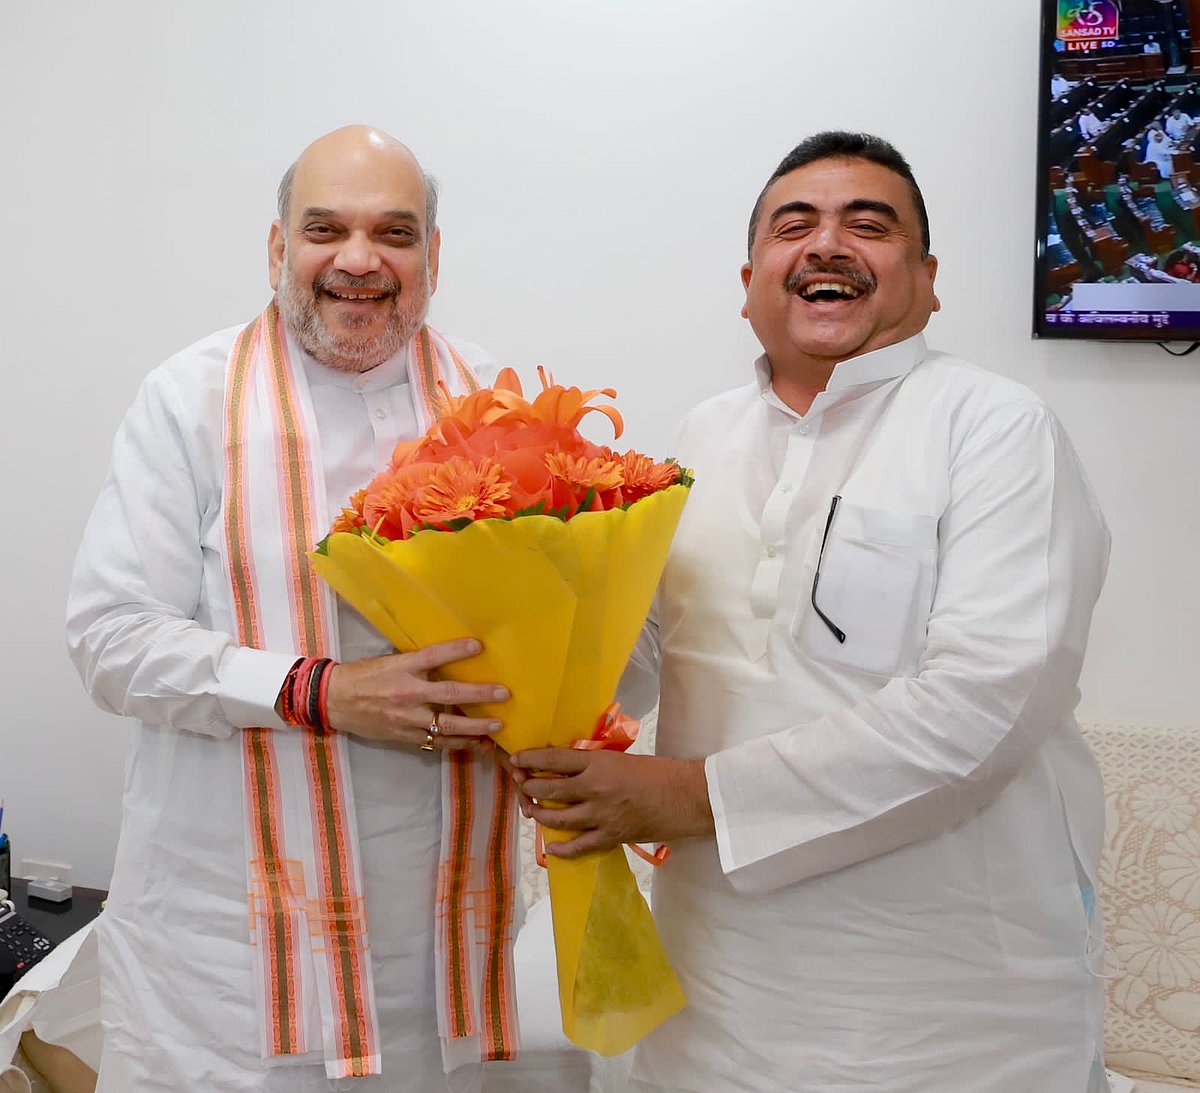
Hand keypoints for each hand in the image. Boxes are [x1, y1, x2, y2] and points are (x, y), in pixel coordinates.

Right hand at [324, 638, 506, 749]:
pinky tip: (477, 744)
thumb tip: (448, 659)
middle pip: (448, 693)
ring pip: (446, 725)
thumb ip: (416, 662)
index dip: (456, 650)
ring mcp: (407, 718)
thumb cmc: (363, 676)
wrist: (335, 701)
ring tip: (497, 727)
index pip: (433, 656)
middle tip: (503, 694)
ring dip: (475, 727)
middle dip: (478, 694)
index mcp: (401, 668)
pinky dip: (458, 743)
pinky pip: (437, 742)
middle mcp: (407, 693)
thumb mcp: (389, 660)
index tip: (479, 646)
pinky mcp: (405, 736)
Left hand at [509, 748, 714, 858]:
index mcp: (598, 763)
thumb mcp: (620, 759)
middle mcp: (594, 788)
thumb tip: (567, 769)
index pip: (554, 759)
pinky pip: (578, 846)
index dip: (531, 759)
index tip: (517, 760)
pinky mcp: (610, 837)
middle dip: (528, 787)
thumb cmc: (657, 772)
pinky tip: (550, 846)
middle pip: (549, 789)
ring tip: (530, 810)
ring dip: (538, 814)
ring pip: (557, 818)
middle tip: (520, 784)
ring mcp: (601, 815)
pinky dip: (561, 848)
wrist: (685, 796)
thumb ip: (594, 764)